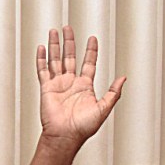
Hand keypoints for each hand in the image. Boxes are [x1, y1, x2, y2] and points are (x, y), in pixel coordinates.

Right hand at [37, 26, 124, 146]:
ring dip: (55, 46)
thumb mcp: (103, 108)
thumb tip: (123, 78)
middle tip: (68, 28)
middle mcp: (71, 83)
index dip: (91, 50)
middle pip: (70, 57)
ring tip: (54, 32)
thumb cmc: (83, 127)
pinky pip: (43, 71)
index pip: (88, 63)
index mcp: (85, 86)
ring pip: (56, 60)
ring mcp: (58, 85)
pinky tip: (42, 48)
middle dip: (69, 42)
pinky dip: (42, 59)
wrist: (65, 136)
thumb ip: (113, 92)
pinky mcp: (46, 89)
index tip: (92, 38)